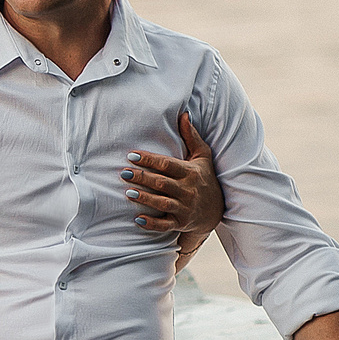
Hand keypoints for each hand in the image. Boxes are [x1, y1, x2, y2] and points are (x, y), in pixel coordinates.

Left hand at [124, 111, 220, 250]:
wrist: (215, 211)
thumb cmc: (205, 178)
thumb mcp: (202, 157)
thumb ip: (191, 137)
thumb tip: (183, 114)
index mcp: (190, 172)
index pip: (167, 164)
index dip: (149, 160)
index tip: (132, 155)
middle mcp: (188, 190)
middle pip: (162, 183)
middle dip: (142, 178)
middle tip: (123, 172)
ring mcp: (184, 208)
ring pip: (162, 203)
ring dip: (145, 198)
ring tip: (128, 192)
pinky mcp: (180, 223)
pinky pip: (165, 225)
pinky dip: (152, 224)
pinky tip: (138, 219)